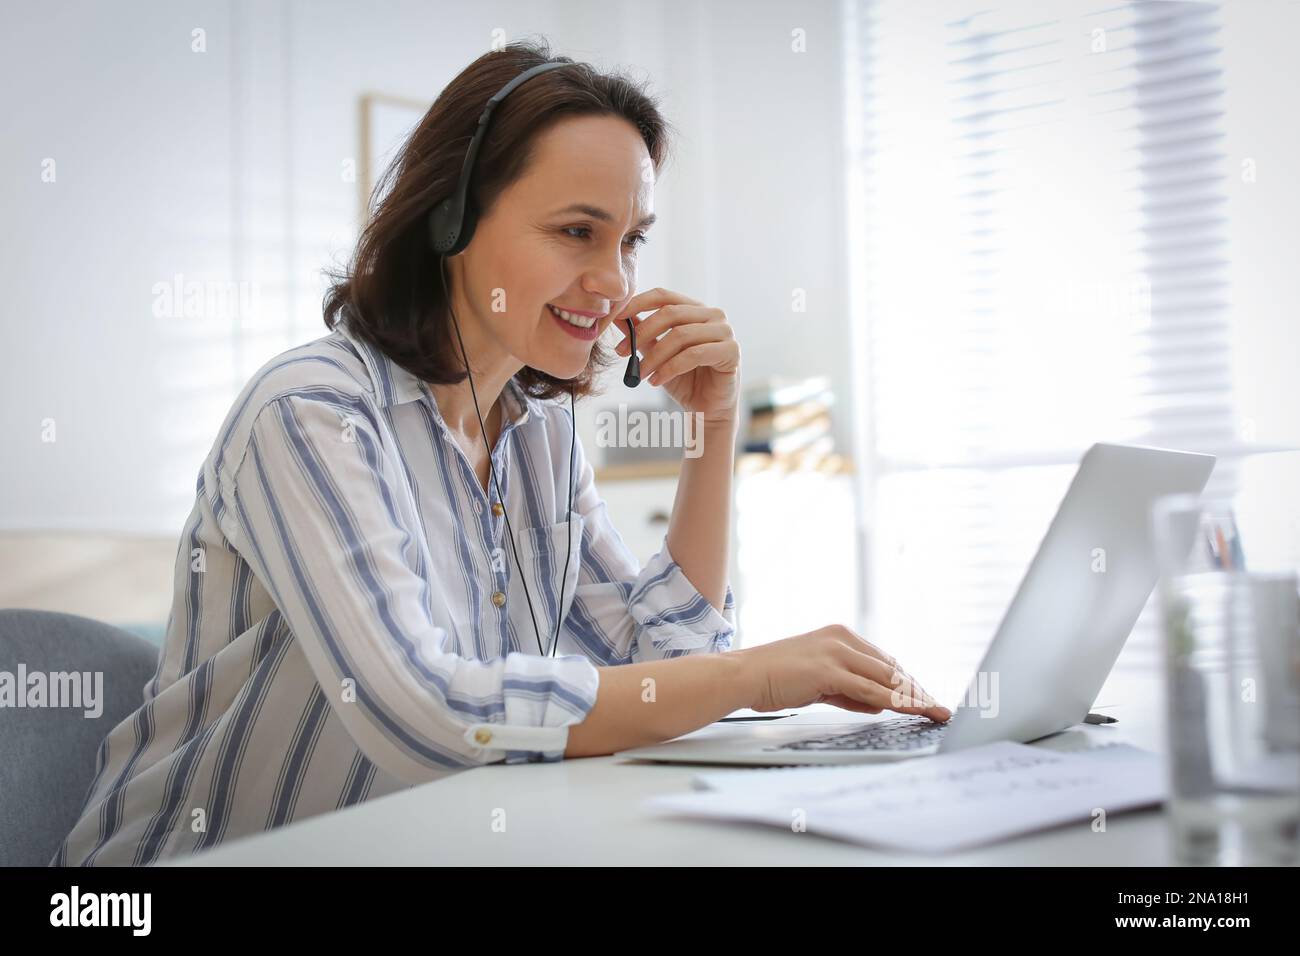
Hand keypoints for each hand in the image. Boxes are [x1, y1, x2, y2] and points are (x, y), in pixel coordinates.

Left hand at [612, 287, 739, 423]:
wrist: (706, 410)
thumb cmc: (685, 380)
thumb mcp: (657, 354)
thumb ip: (642, 334)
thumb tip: (617, 317)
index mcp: (695, 309)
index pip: (664, 296)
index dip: (638, 303)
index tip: (616, 317)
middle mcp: (713, 315)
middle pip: (671, 313)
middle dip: (642, 332)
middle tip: (621, 352)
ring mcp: (725, 331)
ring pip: (681, 335)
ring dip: (654, 356)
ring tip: (640, 374)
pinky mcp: (732, 351)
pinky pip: (694, 355)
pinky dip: (670, 368)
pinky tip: (656, 381)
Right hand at [735, 625, 952, 721]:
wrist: (743, 674)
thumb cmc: (774, 678)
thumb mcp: (818, 681)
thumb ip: (848, 689)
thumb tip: (877, 702)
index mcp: (839, 635)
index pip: (883, 660)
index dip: (907, 681)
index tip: (924, 697)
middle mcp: (842, 638)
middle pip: (891, 667)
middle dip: (916, 690)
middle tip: (938, 707)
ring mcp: (836, 652)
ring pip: (886, 677)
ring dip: (912, 697)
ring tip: (933, 711)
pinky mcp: (829, 670)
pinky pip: (870, 688)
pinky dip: (893, 701)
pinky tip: (909, 711)